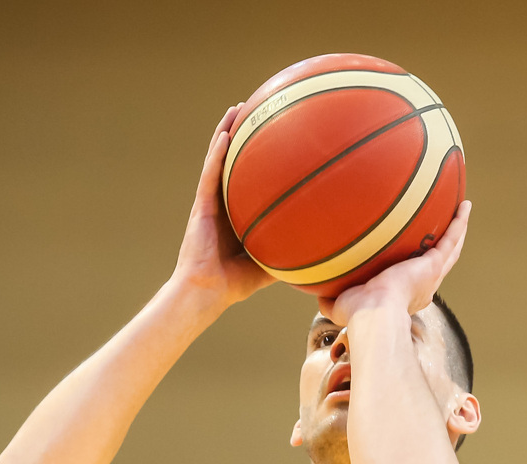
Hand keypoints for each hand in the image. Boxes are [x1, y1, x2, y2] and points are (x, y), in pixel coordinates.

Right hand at [170, 105, 276, 309]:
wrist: (207, 292)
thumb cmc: (234, 284)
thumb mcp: (270, 265)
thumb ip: (291, 254)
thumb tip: (324, 251)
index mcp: (238, 214)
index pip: (249, 178)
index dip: (260, 156)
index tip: (275, 135)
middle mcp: (224, 203)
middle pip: (234, 160)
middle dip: (244, 134)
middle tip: (257, 109)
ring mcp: (211, 202)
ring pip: (218, 159)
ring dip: (226, 132)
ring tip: (238, 107)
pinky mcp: (201, 206)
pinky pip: (210, 174)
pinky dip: (216, 154)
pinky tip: (225, 134)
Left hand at [317, 200, 471, 325]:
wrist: (373, 314)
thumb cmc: (356, 315)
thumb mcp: (339, 305)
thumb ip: (330, 297)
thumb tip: (317, 290)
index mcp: (405, 297)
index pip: (414, 280)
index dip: (417, 270)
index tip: (415, 259)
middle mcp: (423, 287)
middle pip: (439, 262)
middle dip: (443, 246)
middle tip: (449, 229)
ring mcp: (431, 275)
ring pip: (450, 249)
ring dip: (458, 230)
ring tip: (463, 210)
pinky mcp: (434, 264)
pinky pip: (451, 238)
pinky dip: (459, 222)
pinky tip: (464, 205)